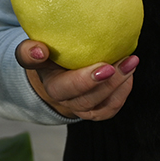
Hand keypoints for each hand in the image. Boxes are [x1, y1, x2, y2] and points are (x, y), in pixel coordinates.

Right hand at [15, 39, 136, 120]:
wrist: (58, 72)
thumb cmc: (49, 56)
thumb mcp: (35, 50)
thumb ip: (29, 50)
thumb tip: (38, 50)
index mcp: (50, 85)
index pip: (60, 86)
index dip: (79, 80)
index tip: (100, 67)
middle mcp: (65, 101)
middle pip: (84, 99)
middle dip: (103, 83)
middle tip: (116, 65)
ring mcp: (81, 107)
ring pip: (100, 104)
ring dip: (118, 85)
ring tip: (130, 62)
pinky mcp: (96, 111)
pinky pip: (110, 108)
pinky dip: (122, 92)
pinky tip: (129, 74)